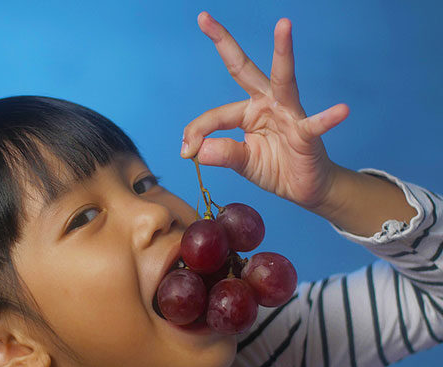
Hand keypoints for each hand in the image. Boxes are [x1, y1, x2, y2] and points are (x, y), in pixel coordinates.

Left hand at [181, 12, 349, 211]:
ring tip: (283, 25)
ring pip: (283, 80)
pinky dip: (328, 118)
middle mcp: (267, 104)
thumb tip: (196, 151)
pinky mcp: (307, 133)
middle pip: (243, 69)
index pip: (215, 115)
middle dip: (224, 43)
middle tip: (204, 18)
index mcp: (247, 111)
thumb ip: (222, 154)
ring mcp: (289, 114)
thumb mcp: (242, 162)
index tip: (185, 150)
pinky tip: (342, 110)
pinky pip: (315, 125)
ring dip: (283, 52)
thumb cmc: (275, 167)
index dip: (197, 131)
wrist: (304, 188)